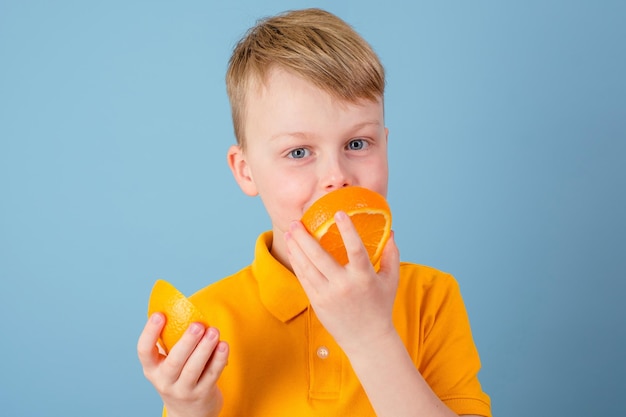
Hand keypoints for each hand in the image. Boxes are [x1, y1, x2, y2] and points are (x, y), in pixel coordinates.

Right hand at [137, 313, 228, 416]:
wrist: (189, 413)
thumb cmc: (178, 376)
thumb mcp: (167, 362)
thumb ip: (171, 340)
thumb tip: (178, 305)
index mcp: (152, 368)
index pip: (144, 351)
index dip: (150, 332)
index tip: (160, 314)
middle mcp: (164, 381)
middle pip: (174, 362)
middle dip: (186, 342)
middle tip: (197, 325)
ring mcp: (183, 390)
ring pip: (194, 369)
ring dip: (205, 349)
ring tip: (214, 331)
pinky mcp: (202, 394)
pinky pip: (211, 375)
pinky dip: (219, 359)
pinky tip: (223, 345)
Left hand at [284, 210, 399, 352]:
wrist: (367, 340)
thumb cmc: (380, 307)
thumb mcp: (391, 280)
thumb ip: (391, 255)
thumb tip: (390, 232)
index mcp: (364, 278)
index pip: (355, 250)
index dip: (348, 231)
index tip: (339, 213)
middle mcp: (344, 286)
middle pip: (320, 257)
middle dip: (305, 237)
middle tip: (296, 221)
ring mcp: (328, 295)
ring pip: (307, 267)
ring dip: (296, 247)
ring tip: (290, 231)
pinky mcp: (317, 302)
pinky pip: (304, 278)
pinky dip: (297, 262)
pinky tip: (293, 249)